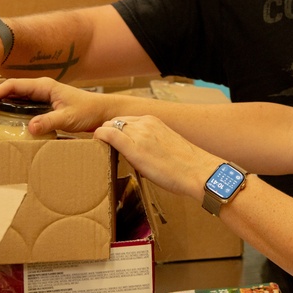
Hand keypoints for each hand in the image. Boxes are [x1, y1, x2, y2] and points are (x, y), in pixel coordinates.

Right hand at [0, 77, 109, 135]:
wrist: (103, 112)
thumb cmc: (89, 110)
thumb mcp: (69, 117)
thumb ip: (50, 122)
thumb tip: (30, 128)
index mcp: (43, 86)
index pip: (12, 85)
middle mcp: (40, 89)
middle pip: (10, 92)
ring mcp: (42, 97)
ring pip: (15, 100)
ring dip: (1, 109)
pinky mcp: (45, 106)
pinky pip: (23, 108)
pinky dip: (12, 114)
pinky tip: (6, 125)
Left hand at [95, 116, 218, 198]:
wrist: (198, 171)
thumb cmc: (186, 165)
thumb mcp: (166, 145)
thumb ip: (150, 143)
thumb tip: (139, 154)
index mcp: (154, 121)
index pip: (125, 121)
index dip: (115, 131)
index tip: (111, 143)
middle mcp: (145, 122)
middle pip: (114, 122)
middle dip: (106, 132)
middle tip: (102, 147)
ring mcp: (138, 133)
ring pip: (109, 126)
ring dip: (102, 136)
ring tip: (98, 150)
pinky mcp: (133, 146)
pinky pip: (108, 135)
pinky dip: (98, 137)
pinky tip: (95, 144)